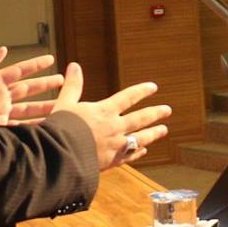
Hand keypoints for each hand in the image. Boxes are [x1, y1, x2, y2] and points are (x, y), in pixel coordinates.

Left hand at [0, 47, 65, 126]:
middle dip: (45, 84)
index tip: (50, 59)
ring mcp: (2, 113)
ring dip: (45, 104)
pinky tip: (48, 122)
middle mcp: (0, 98)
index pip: (18, 71)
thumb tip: (3, 49)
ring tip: (63, 102)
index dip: (35, 65)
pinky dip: (37, 124)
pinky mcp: (1, 128)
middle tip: (62, 80)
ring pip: (29, 108)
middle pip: (28, 89)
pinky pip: (23, 126)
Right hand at [48, 65, 170, 171]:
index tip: (153, 87)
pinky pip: (129, 156)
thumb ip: (72, 86)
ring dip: (153, 133)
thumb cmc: (60, 129)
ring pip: (140, 138)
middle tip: (168, 110)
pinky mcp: (111, 161)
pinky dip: (137, 152)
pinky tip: (144, 151)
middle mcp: (114, 127)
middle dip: (155, 113)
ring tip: (164, 130)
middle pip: (140, 118)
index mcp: (104, 112)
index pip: (128, 98)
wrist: (59, 157)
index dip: (141, 91)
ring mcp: (115, 145)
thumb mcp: (64, 104)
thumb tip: (74, 65)